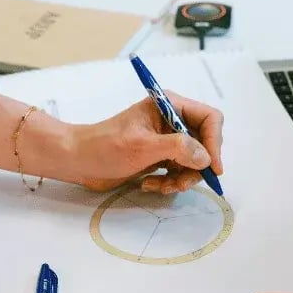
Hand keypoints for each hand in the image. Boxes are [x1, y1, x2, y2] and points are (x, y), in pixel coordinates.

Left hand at [70, 91, 224, 192]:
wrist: (78, 161)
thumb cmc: (104, 146)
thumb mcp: (142, 147)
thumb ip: (178, 148)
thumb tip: (205, 157)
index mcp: (169, 106)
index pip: (209, 119)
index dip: (214, 143)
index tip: (212, 168)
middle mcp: (172, 121)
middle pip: (204, 144)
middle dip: (195, 167)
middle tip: (181, 183)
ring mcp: (166, 140)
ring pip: (193, 163)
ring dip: (181, 179)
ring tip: (161, 186)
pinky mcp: (159, 157)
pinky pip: (178, 172)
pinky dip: (169, 182)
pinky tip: (149, 184)